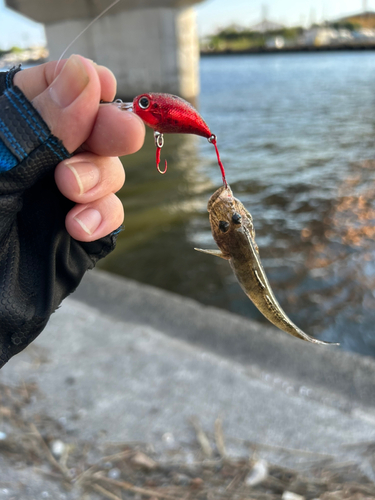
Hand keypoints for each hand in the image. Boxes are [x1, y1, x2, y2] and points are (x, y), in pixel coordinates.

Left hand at [13, 55, 144, 241]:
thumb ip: (35, 128)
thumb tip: (85, 74)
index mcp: (8, 137)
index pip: (46, 90)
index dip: (77, 83)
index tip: (101, 85)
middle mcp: (36, 162)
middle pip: (89, 127)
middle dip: (106, 129)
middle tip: (120, 134)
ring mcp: (60, 199)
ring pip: (106, 169)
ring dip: (98, 177)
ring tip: (71, 192)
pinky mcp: (81, 235)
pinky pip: (110, 214)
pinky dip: (102, 217)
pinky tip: (78, 228)